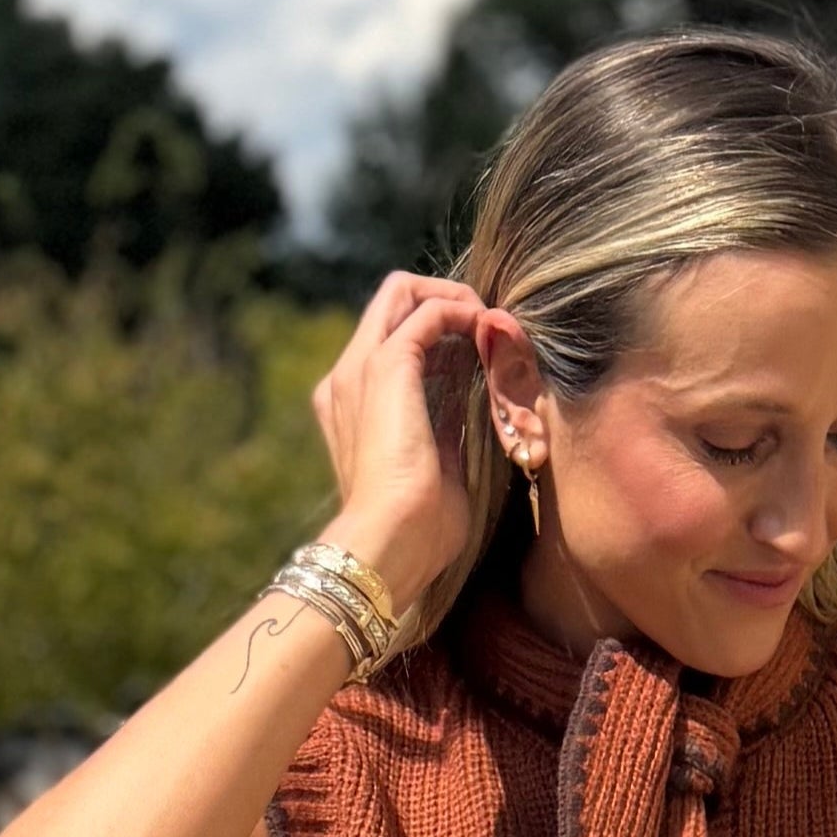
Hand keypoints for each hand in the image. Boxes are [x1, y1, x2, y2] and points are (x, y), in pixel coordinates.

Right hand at [308, 272, 492, 611]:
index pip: (389, 337)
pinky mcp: (386, 366)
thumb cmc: (416, 528)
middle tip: (485, 324)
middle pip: (391, 300)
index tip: (477, 345)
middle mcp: (346, 378)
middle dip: (444, 299)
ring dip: (454, 299)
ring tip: (490, 325)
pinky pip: (425, 311)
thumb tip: (478, 391)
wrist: (389, 543)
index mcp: (350, 404)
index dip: (435, 327)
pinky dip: (461, 310)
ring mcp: (360, 369)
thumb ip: (447, 421)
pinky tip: (486, 331)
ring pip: (403, 292)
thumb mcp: (436, 462)